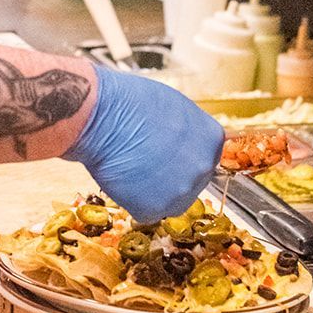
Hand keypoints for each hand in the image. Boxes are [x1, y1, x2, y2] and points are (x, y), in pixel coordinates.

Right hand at [64, 64, 223, 221]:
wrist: (100, 117)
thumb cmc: (131, 102)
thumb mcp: (176, 106)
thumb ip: (191, 130)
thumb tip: (191, 141)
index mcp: (212, 140)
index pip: (205, 156)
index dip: (183, 154)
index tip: (168, 150)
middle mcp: (203, 168)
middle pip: (191, 180)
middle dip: (172, 173)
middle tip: (147, 158)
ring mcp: (181, 192)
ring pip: (170, 199)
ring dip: (154, 189)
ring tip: (133, 166)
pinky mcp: (154, 210)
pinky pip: (147, 210)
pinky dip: (133, 199)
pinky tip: (124, 177)